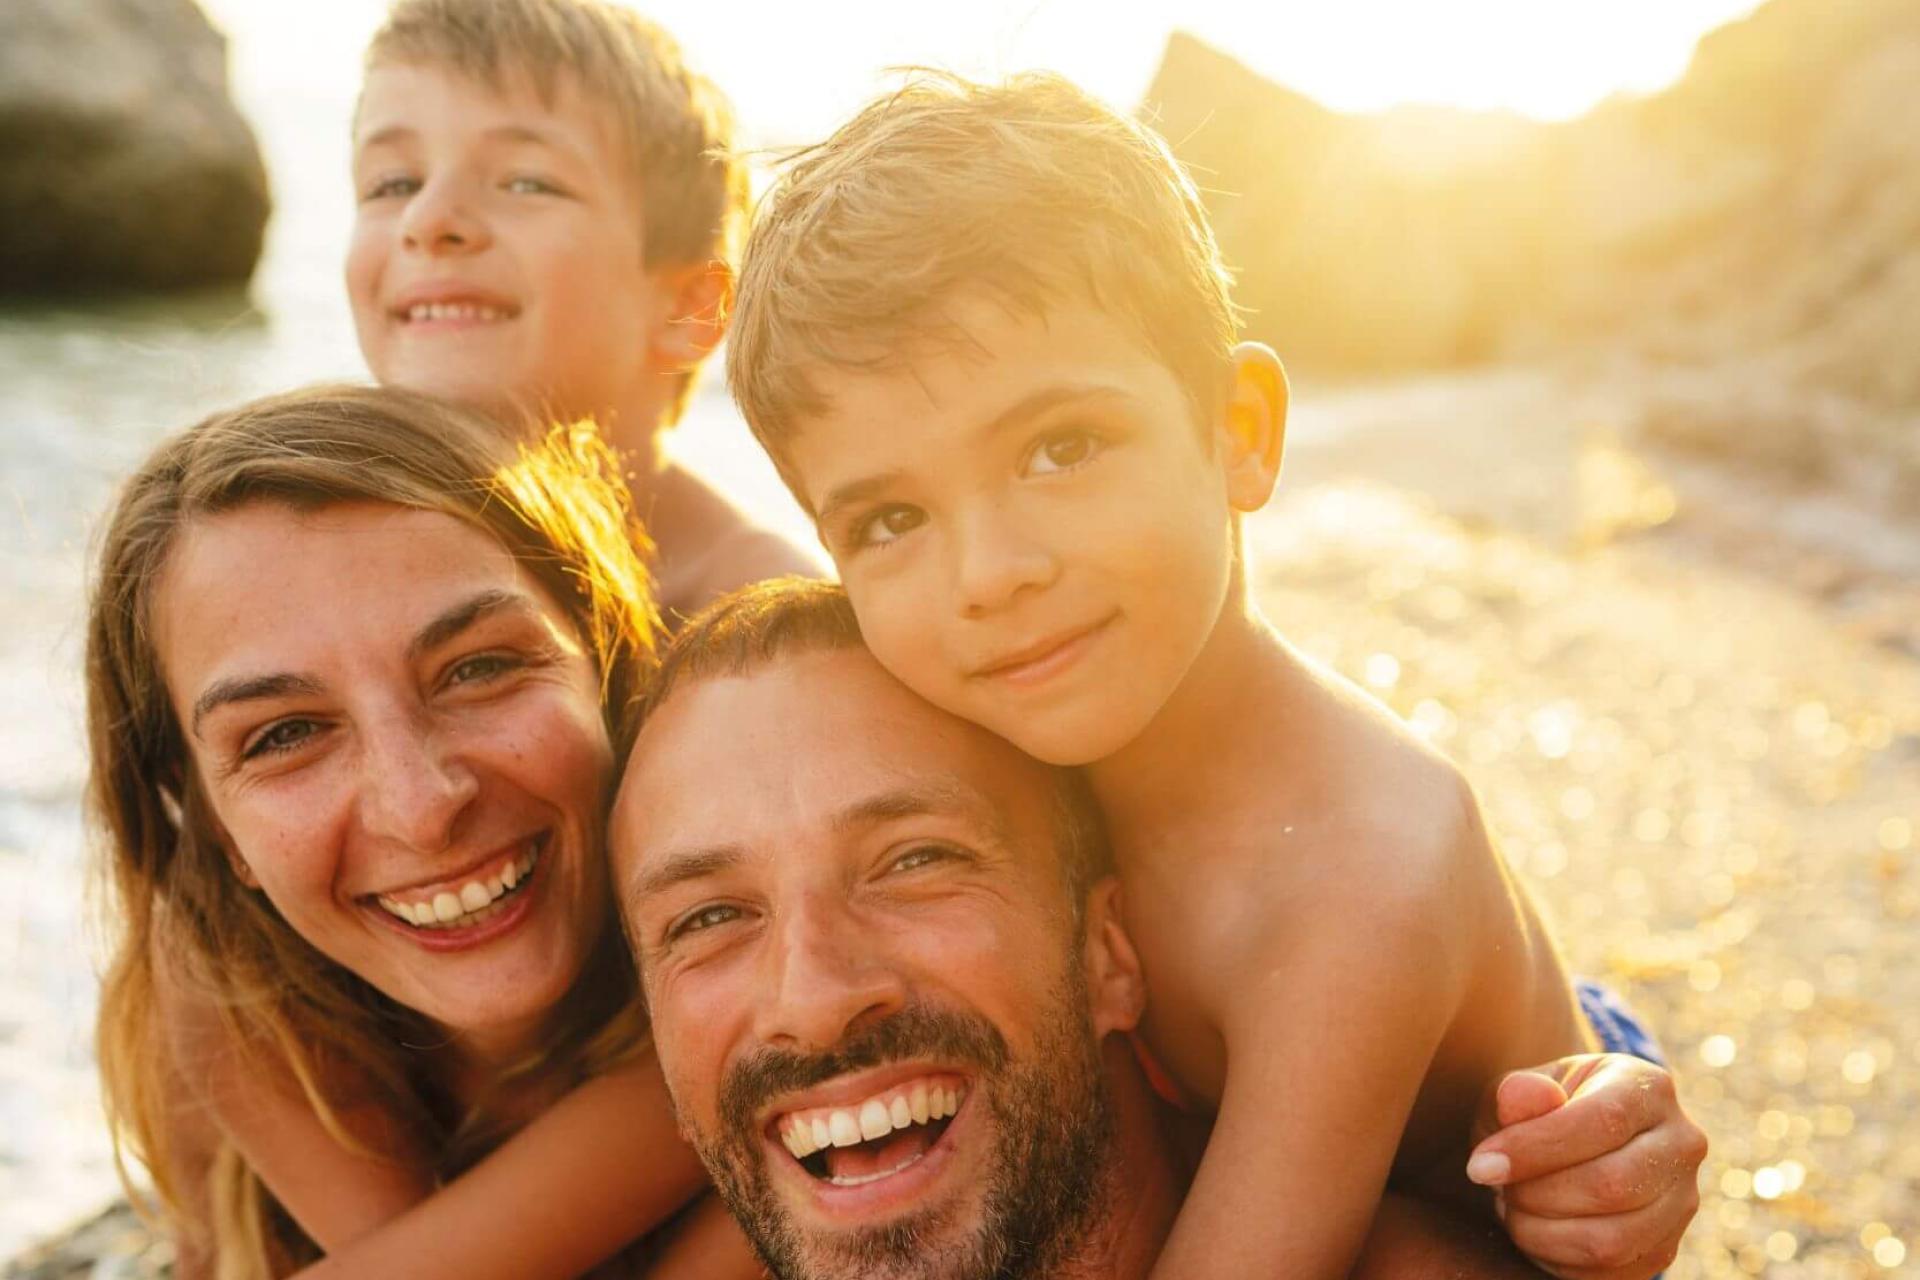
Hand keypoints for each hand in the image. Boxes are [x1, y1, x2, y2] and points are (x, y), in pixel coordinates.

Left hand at [1465, 1055, 1707, 1279]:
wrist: (1564, 1151)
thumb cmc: (1534, 1115)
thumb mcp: (1514, 1094)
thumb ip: (1515, 1094)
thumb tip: (1528, 1095)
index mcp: (1648, 1087)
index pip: (1604, 1119)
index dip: (1535, 1148)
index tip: (1481, 1164)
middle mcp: (1681, 1143)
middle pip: (1613, 1184)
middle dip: (1537, 1194)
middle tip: (1498, 1188)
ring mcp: (1682, 1201)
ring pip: (1613, 1238)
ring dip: (1544, 1233)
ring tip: (1513, 1210)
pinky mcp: (1666, 1248)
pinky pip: (1612, 1272)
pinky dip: (1558, 1261)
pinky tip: (1534, 1233)